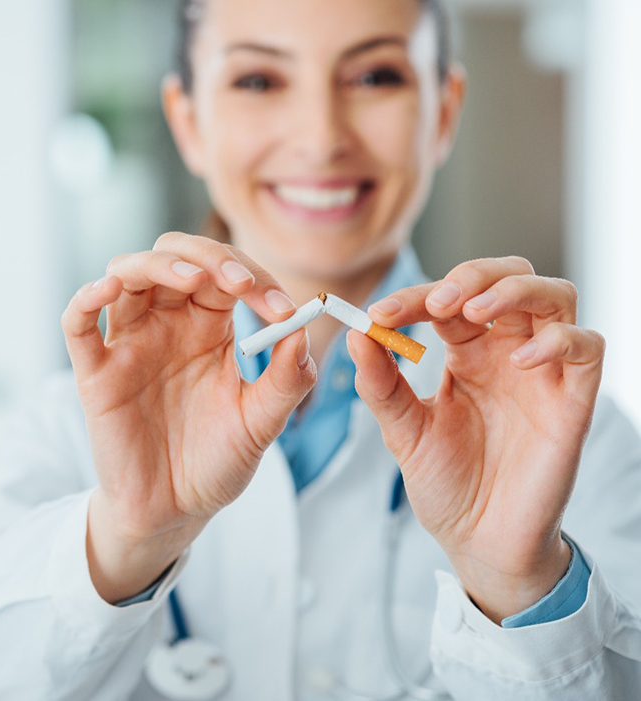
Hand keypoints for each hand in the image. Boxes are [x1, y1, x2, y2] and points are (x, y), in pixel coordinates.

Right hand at [61, 232, 316, 601]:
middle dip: (210, 257)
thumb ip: (284, 380)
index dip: (255, 278)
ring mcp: (128, 344)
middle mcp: (166, 324)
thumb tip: (302, 330)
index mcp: (208, 327)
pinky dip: (86, 298)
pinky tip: (107, 289)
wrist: (175, 511)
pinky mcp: (95, 373)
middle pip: (174, 257)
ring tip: (194, 278)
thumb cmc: (217, 462)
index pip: (225, 274)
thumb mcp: (260, 423)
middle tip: (242, 283)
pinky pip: (78, 324)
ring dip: (158, 264)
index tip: (283, 309)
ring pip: (127, 273)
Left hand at [348, 257, 604, 622]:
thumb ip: (381, 384)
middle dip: (473, 276)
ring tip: (476, 311)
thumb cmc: (447, 484)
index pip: (448, 299)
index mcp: (466, 353)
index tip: (378, 314)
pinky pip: (587, 348)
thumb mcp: (403, 431)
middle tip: (436, 302)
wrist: (479, 542)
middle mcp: (507, 353)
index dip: (413, 297)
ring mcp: (544, 373)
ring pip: (554, 296)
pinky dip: (558, 340)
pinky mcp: (573, 402)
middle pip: (510, 276)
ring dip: (515, 291)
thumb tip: (355, 334)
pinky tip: (522, 359)